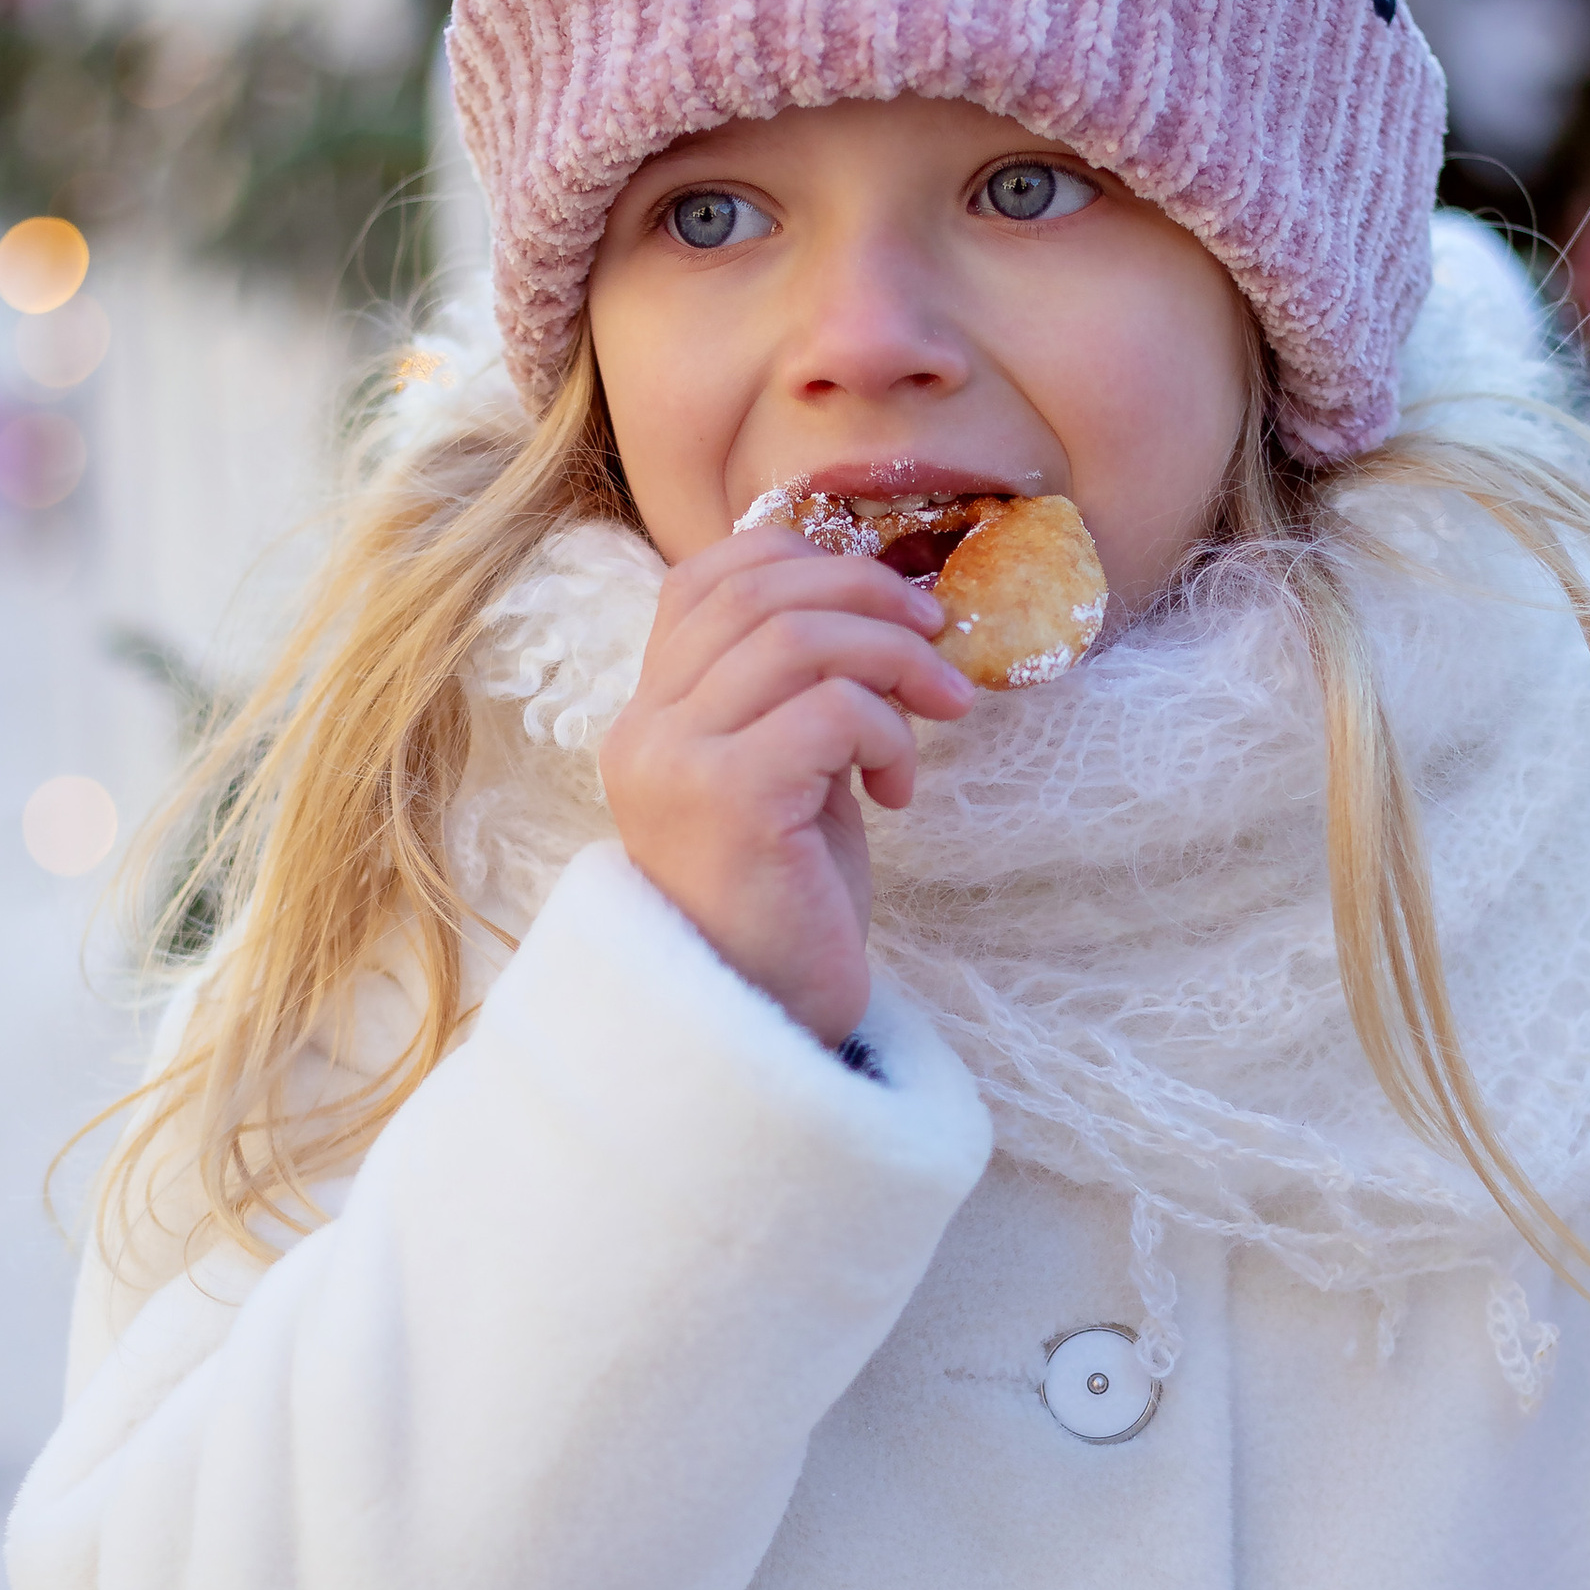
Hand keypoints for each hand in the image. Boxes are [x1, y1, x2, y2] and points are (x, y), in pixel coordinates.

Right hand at [599, 530, 974, 1043]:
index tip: (882, 602)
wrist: (767, 1029)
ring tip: (944, 708)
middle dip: (868, 597)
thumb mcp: (790, 776)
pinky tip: (898, 792)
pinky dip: (887, 731)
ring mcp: (676, 763)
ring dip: (893, 659)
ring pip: (798, 639)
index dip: (801, 560)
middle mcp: (645, 730)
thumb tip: (879, 604)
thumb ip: (799, 695)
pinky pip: (830, 711)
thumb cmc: (790, 905)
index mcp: (650, 716)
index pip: (704, 580)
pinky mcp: (729, 800)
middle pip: (758, 594)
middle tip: (938, 641)